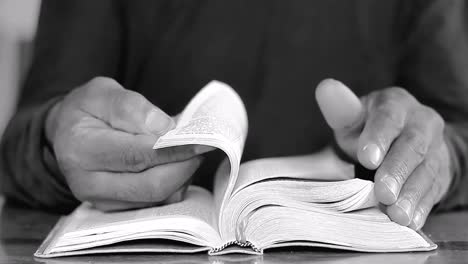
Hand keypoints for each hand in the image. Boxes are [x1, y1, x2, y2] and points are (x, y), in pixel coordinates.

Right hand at [46, 77, 211, 210]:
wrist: (69, 134)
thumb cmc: (87, 110)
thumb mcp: (102, 92)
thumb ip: (130, 106)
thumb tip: (163, 128)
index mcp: (81, 149)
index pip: (136, 155)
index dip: (174, 149)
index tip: (202, 140)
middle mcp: (88, 183)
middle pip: (151, 186)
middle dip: (184, 166)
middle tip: (202, 145)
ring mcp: (103, 202)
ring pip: (159, 198)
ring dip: (182, 175)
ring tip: (186, 150)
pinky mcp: (118, 209)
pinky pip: (158, 203)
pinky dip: (175, 183)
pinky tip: (175, 163)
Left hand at [315, 79, 451, 229]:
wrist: (399, 139)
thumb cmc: (368, 128)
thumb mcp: (353, 117)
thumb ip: (341, 108)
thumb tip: (325, 87)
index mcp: (395, 104)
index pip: (389, 117)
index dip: (379, 137)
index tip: (367, 158)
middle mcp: (421, 122)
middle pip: (413, 146)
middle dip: (397, 171)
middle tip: (383, 193)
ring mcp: (435, 148)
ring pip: (427, 170)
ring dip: (412, 194)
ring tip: (396, 214)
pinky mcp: (440, 172)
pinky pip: (434, 189)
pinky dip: (422, 206)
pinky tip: (411, 220)